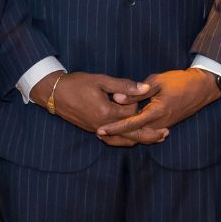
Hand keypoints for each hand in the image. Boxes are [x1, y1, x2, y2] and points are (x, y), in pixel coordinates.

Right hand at [30, 71, 166, 145]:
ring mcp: (97, 130)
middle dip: (149, 134)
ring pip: (122, 141)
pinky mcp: (92, 130)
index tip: (145, 96)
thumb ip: (124, 86)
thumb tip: (145, 88)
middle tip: (166, 134)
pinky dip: (124, 141)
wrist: (54, 93)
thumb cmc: (77, 83)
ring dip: (139, 140)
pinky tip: (131, 139)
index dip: (139, 105)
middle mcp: (103, 126)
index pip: (131, 114)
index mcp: (106, 113)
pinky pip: (112, 140)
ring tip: (155, 139)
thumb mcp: (101, 80)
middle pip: (131, 134)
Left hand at [96, 68, 220, 139]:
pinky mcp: (165, 124)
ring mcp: (163, 126)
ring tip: (107, 134)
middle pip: (133, 135)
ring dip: (124, 136)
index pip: (130, 124)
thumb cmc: (179, 81)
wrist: (201, 88)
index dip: (114, 127)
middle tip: (98, 133)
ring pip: (140, 136)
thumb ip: (136, 91)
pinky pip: (147, 133)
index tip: (99, 129)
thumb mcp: (157, 81)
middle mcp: (159, 124)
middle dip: (115, 136)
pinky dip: (134, 133)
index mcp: (156, 112)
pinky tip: (125, 130)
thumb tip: (117, 98)